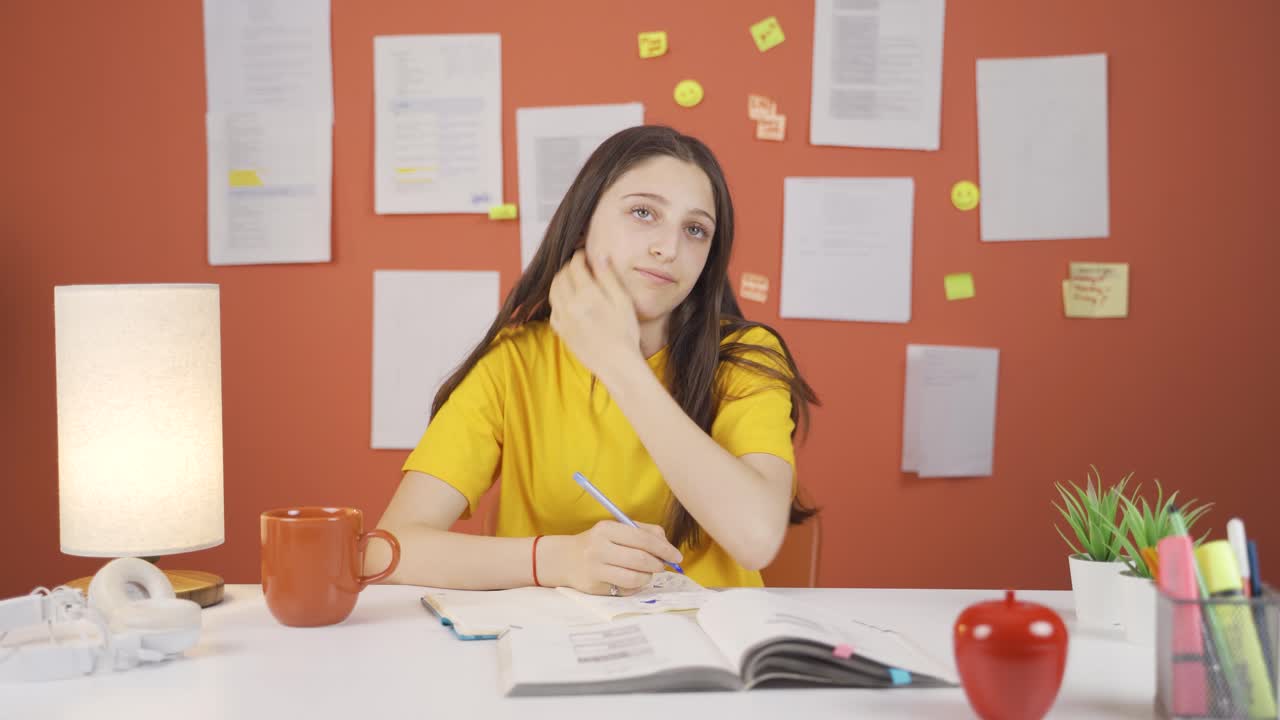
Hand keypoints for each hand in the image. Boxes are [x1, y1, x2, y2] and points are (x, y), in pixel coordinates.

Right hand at [541, 521, 683, 595]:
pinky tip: (631, 580)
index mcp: (606, 529)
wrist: (565, 559)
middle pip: (640, 559)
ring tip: (646, 573)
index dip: (664, 548)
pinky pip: (625, 589)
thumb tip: (668, 546)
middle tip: (663, 566)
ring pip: (634, 577)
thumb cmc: (598, 543)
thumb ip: (644, 532)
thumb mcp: (616, 530)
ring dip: (648, 577)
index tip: (677, 556)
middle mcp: (598, 548)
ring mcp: (595, 569)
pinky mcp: (594, 587)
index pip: (642, 539)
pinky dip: (635, 586)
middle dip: (658, 564)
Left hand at [548, 251, 641, 385]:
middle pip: (560, 277)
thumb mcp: (623, 301)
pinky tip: (567, 302)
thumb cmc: (625, 333)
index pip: (575, 266)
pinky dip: (557, 301)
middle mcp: (571, 305)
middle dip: (568, 268)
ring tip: (571, 280)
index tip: (583, 254)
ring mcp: (564, 320)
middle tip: (577, 266)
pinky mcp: (562, 332)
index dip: (579, 257)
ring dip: (560, 282)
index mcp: (587, 295)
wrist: (617, 364)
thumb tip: (599, 256)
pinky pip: (553, 311)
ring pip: (553, 292)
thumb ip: (608, 277)